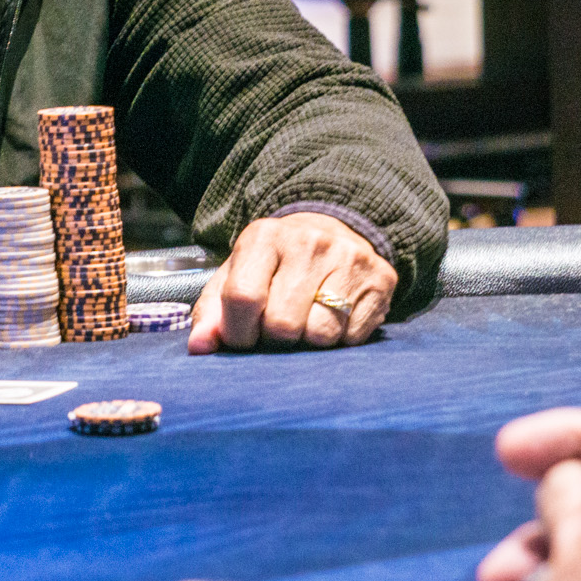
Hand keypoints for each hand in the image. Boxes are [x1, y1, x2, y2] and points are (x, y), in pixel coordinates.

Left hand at [187, 212, 395, 352]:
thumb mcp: (236, 277)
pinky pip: (352, 337)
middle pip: (283, 324)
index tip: (243, 338)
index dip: (238, 333)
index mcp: (263, 236)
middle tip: (278, 329)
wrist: (330, 232)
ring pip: (321, 334)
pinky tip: (334, 319)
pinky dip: (340, 340)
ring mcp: (349, 258)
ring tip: (306, 322)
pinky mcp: (380, 280)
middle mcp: (308, 241)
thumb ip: (212, 314)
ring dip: (309, 341)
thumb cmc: (274, 266)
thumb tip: (199, 347)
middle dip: (275, 339)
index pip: (243, 298)